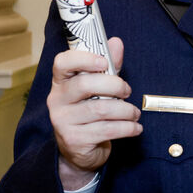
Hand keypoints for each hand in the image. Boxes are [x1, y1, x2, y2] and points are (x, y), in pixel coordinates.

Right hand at [46, 37, 139, 188]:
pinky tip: (135, 127)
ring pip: (101, 109)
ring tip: (134, 113)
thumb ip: (108, 66)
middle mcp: (57, 100)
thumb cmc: (90, 111)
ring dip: (126, 110)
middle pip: (86, 84)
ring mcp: (63, 121)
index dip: (83, 58)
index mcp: (61, 82)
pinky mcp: (74, 140)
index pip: (62, 63)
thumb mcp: (99, 87)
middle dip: (115, 85)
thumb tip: (116, 42)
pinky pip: (107, 129)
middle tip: (127, 91)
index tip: (104, 62)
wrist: (79, 150)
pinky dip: (127, 127)